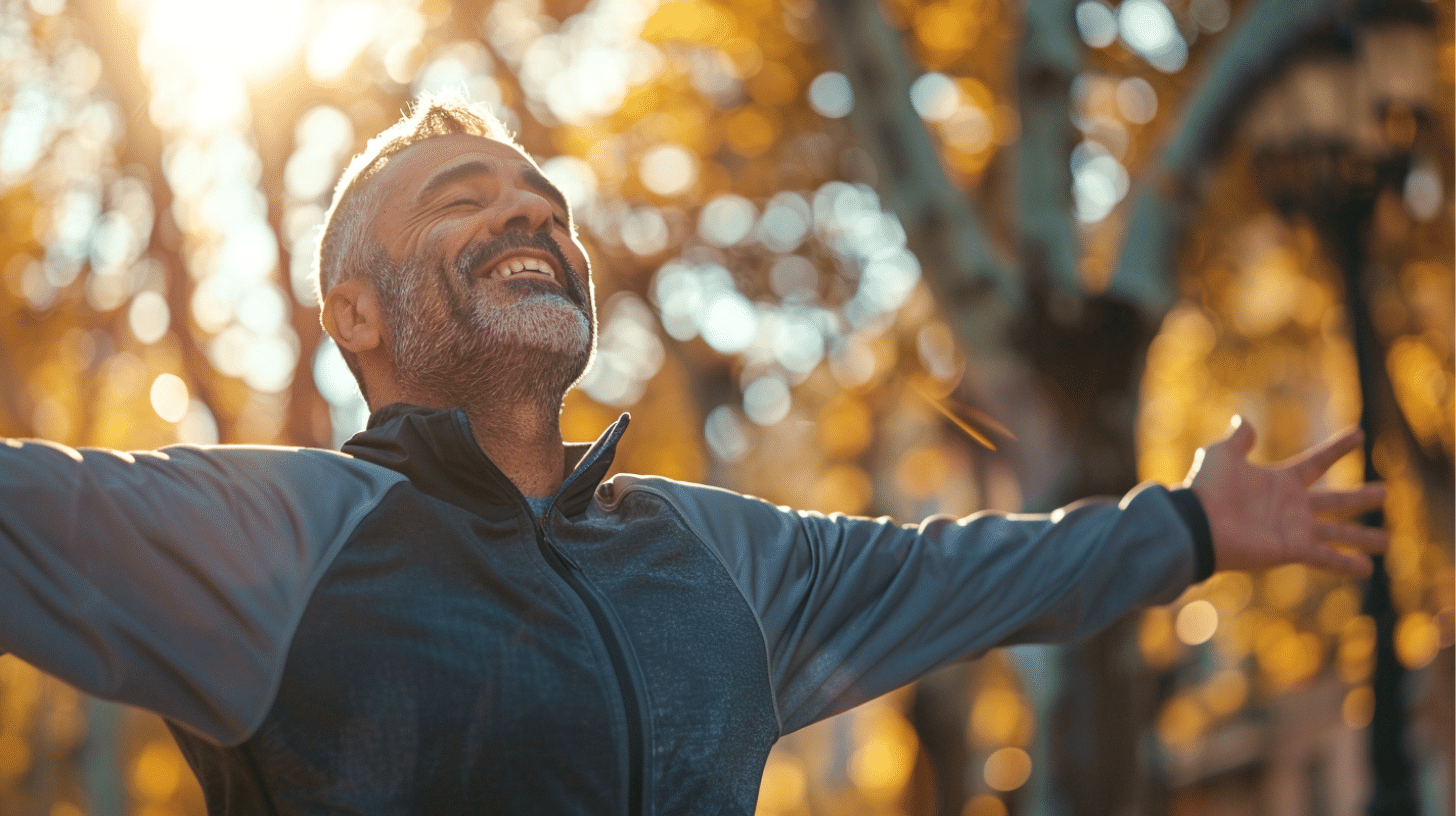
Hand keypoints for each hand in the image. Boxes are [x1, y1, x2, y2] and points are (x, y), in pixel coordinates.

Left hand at [1185, 416, 1387, 577]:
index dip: (1337, 449)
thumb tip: (1242, 420)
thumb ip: (1237, 440)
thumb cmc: (1207, 488)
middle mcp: (1292, 506)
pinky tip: (1366, 569)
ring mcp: (1294, 529)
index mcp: (1279, 481)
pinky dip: (1346, 563)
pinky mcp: (1292, 549)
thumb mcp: (1221, 455)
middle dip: (1360, 497)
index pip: (1317, 462)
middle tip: (1385, 491)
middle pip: (1335, 500)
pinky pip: (1326, 558)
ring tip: (1388, 541)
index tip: (1358, 434)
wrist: (1198, 523)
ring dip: (1363, 537)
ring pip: (1338, 533)